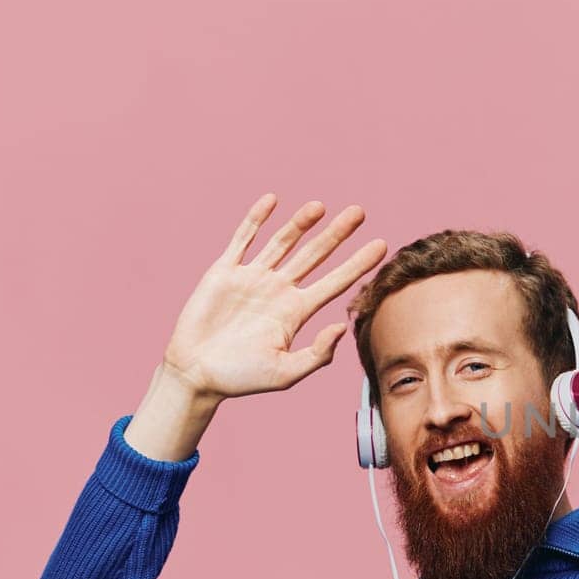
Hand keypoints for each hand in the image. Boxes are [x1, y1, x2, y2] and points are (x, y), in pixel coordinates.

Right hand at [160, 194, 386, 400]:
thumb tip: (342, 328)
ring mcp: (253, 278)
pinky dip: (256, 219)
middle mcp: (279, 290)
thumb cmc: (241, 378)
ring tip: (320, 206)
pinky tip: (272, 200)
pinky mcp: (224, 272)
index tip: (382, 245)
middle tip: (360, 212)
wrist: (195, 374)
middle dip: (337, 234)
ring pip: (283, 242)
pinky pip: (243, 239)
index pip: (336, 282)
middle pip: (315, 255)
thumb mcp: (286, 373)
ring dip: (301, 223)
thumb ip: (317, 354)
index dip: (358, 264)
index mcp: (297, 312)